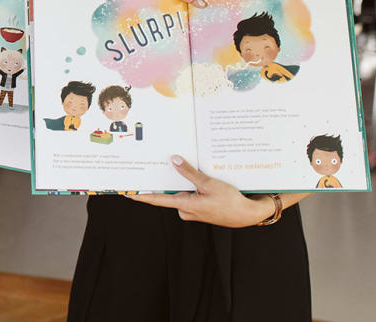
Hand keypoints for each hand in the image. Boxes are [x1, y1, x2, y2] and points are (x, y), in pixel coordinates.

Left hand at [127, 156, 273, 227]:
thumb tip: (174, 160)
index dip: (141, 196)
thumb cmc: (230, 202)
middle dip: (162, 182)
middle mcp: (185, 209)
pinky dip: (190, 187)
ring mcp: (193, 210)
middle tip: (151, 168)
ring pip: (180, 193)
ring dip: (180, 183)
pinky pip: (189, 195)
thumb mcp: (209, 183)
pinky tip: (195, 178)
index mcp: (185, 205)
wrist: (248, 214)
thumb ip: (190, 173)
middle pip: (169, 193)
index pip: (157, 200)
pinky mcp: (200, 208)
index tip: (127, 193)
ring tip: (178, 167)